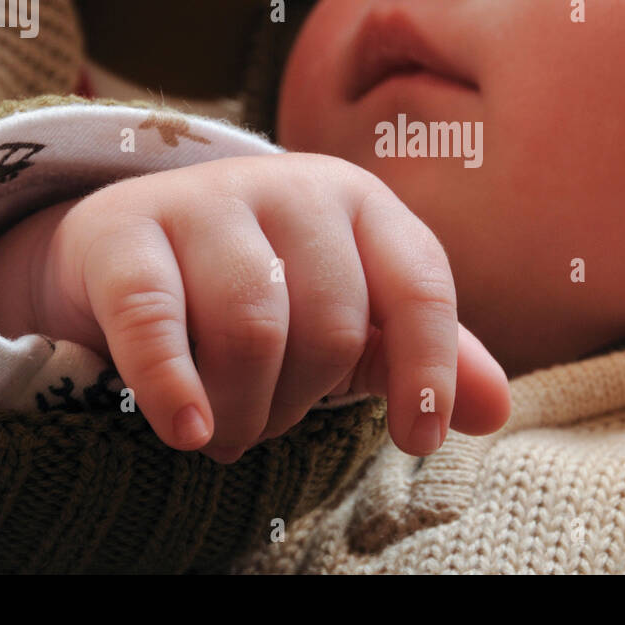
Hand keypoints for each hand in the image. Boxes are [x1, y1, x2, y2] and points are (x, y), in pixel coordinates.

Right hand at [0, 152, 510, 461]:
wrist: (129, 244)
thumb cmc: (263, 288)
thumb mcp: (350, 316)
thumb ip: (419, 356)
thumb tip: (497, 409)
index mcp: (362, 201)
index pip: (420, 283)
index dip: (430, 367)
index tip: (420, 438)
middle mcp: (292, 186)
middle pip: (332, 324)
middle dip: (304, 403)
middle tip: (268, 425)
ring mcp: (206, 200)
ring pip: (253, 328)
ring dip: (243, 410)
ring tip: (223, 430)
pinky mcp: (127, 230)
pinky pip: (157, 320)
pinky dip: (173, 386)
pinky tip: (185, 430)